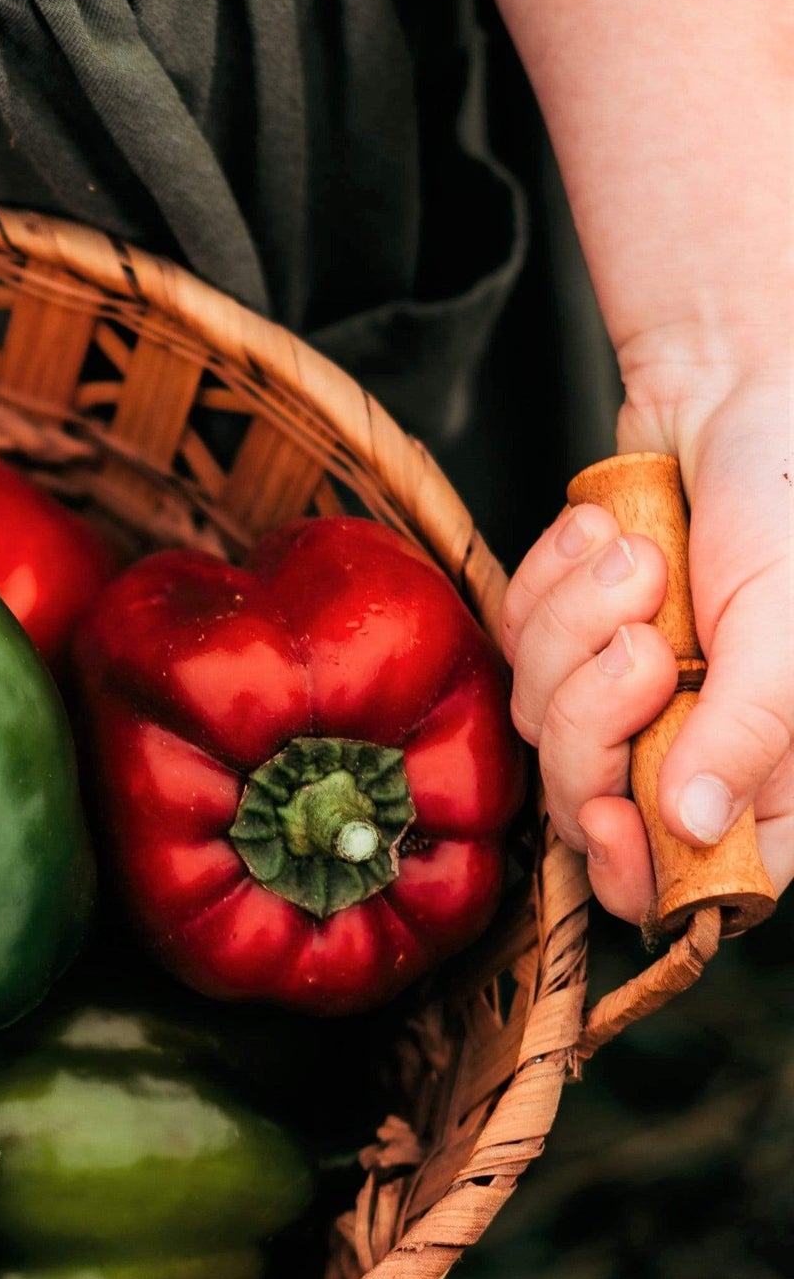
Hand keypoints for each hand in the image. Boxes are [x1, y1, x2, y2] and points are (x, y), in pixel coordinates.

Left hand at [502, 363, 792, 923]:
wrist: (735, 394)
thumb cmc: (792, 502)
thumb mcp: (791, 620)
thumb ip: (751, 730)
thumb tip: (688, 827)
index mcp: (764, 767)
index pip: (691, 884)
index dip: (639, 872)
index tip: (609, 816)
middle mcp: (686, 743)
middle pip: (590, 803)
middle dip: (596, 716)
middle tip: (645, 635)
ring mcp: (618, 692)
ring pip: (540, 720)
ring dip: (574, 629)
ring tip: (638, 558)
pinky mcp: (562, 634)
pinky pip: (512, 642)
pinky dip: (546, 584)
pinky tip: (597, 535)